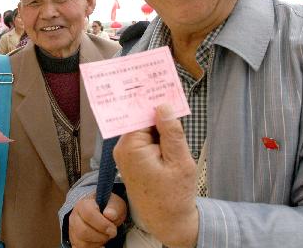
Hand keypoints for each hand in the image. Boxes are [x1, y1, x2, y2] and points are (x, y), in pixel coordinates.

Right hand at [69, 192, 126, 247]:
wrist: (103, 212)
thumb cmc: (108, 207)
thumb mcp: (115, 203)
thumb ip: (114, 208)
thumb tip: (110, 215)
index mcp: (84, 204)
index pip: (89, 214)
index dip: (102, 224)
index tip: (113, 229)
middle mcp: (74, 217)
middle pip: (83, 231)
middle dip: (101, 236)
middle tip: (111, 234)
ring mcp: (72, 230)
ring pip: (82, 243)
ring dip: (98, 243)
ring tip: (105, 237)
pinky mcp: (74, 241)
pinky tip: (101, 246)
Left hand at [114, 104, 198, 247]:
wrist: (167, 222)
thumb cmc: (174, 195)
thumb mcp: (180, 161)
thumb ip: (171, 132)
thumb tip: (163, 106)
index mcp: (131, 147)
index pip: (140, 112)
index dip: (150, 97)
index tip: (157, 81)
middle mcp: (123, 149)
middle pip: (140, 119)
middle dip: (154, 108)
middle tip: (169, 90)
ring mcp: (125, 156)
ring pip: (143, 129)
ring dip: (157, 123)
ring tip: (173, 109)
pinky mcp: (131, 161)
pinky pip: (143, 140)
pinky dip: (155, 135)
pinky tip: (169, 131)